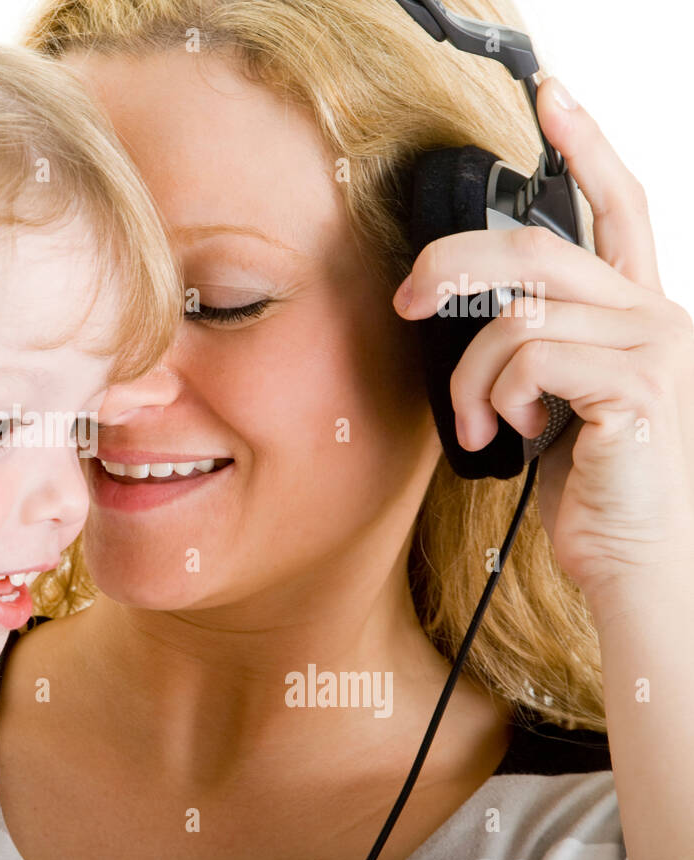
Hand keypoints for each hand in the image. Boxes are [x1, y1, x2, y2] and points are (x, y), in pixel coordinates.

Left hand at [394, 77, 693, 594]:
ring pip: (519, 314)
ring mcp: (652, 349)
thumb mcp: (553, 398)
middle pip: (538, 248)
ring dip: (470, 376)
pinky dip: (495, 398)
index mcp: (634, 310)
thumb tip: (464, 313)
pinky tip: (506, 435)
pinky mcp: (637, 390)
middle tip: (406, 299)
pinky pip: (531, 359)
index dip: (585, 142)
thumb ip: (532, 344)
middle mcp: (655, 316)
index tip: (549, 95)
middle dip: (453, 265)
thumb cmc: (591, 485)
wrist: (632, 563)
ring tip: (473, 423)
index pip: (617, 204)